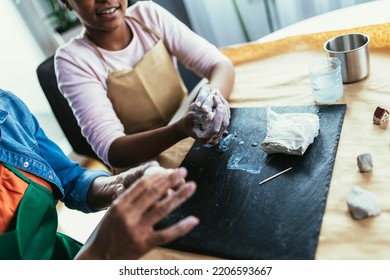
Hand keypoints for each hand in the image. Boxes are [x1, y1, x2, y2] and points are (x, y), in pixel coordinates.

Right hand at [76, 167, 198, 259]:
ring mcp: (137, 230)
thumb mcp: (113, 212)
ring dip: (179, 196)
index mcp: (120, 204)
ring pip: (162, 209)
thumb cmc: (106, 233)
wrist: (98, 259)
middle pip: (154, 193)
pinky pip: (167, 234)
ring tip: (192, 187)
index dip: (159, 175)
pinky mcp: (144, 244)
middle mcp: (129, 215)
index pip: (142, 184)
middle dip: (170, 180)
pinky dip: (181, 227)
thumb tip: (149, 184)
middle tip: (183, 171)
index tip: (170, 170)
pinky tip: (193, 220)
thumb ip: (129, 199)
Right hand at [189, 85, 230, 143]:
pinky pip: (226, 121)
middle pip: (223, 126)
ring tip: (221, 100)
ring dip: (225, 111)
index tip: (219, 105)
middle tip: (220, 101)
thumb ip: (197, 117)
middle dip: (223, 112)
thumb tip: (210, 115)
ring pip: (226, 123)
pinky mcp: (221, 131)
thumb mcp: (188, 118)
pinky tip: (222, 103)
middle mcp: (212, 140)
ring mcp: (217, 136)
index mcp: (203, 138)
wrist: (188, 128)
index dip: (218, 117)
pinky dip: (225, 112)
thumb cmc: (187, 122)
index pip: (214, 129)